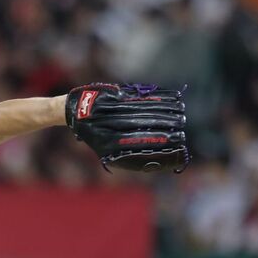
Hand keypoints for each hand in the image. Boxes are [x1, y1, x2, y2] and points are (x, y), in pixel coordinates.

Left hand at [64, 82, 188, 172]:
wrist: (76, 111)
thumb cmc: (96, 135)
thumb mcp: (104, 150)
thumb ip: (125, 156)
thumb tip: (152, 163)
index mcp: (108, 143)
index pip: (138, 144)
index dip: (157, 145)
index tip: (174, 146)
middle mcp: (110, 126)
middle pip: (143, 125)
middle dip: (165, 127)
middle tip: (182, 132)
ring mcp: (113, 108)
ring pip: (143, 109)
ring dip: (164, 111)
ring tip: (180, 114)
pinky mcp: (116, 94)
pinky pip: (140, 97)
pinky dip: (157, 97)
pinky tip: (170, 98)